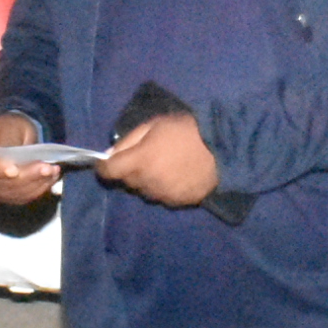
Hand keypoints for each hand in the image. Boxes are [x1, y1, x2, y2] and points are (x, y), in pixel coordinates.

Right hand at [0, 111, 62, 206]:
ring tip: (52, 171)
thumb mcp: (10, 125)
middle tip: (46, 168)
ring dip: (35, 184)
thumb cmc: (9, 127)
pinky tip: (50, 178)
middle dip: (26, 177)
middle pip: (1, 184)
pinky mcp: (6, 194)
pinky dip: (37, 189)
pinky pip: (21, 198)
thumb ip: (11, 139)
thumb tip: (18, 156)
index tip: (14, 171)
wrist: (11, 134)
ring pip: (13, 194)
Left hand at [97, 110, 218, 206]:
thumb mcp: (155, 124)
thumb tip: (110, 153)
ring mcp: (162, 195)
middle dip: (130, 171)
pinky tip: (176, 176)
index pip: (110, 171)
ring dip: (147, 180)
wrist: (222, 149)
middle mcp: (147, 182)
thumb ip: (129, 139)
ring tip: (164, 166)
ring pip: (144, 191)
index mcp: (140, 161)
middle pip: (127, 182)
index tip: (107, 163)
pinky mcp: (177, 202)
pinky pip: (161, 197)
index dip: (104, 167)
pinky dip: (163, 188)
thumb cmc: (187, 131)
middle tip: (146, 157)